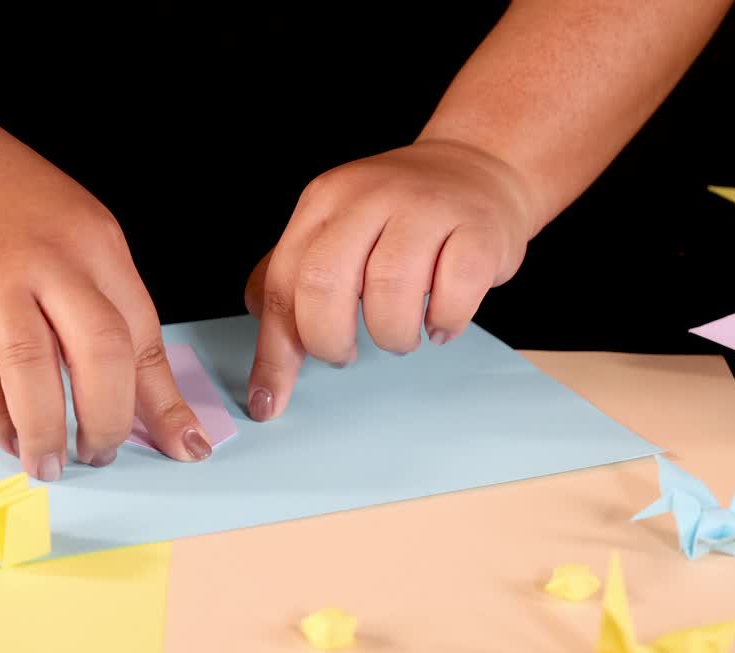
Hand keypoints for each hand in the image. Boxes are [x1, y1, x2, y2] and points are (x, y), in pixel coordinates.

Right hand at [0, 122, 212, 480]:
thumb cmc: (1, 196)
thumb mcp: (73, 227)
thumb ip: (99, 295)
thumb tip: (127, 383)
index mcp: (97, 244)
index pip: (144, 335)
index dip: (164, 401)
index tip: (184, 445)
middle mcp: (52, 262)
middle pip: (102, 355)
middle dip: (109, 422)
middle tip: (102, 455)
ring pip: (34, 374)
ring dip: (47, 433)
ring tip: (50, 464)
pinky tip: (9, 436)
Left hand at [242, 139, 537, 420]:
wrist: (477, 169)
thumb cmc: (398, 216)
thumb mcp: (335, 229)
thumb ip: (292, 274)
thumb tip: (257, 325)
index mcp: (324, 202)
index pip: (282, 282)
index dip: (274, 351)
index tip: (268, 402)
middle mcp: (369, 198)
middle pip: (325, 283)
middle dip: (329, 341)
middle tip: (344, 354)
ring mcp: (426, 208)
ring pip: (390, 290)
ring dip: (391, 335)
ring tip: (400, 336)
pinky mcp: (478, 228)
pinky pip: (454, 293)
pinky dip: (445, 322)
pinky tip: (440, 324)